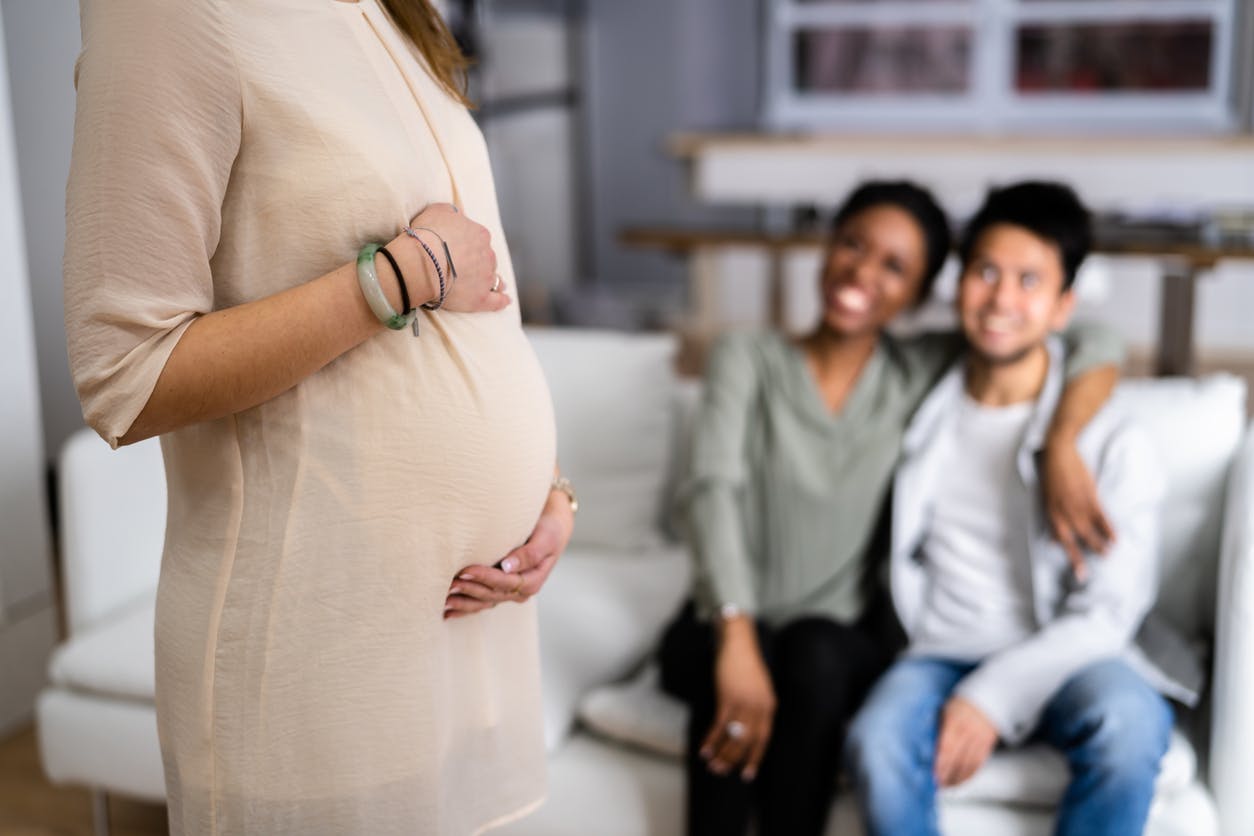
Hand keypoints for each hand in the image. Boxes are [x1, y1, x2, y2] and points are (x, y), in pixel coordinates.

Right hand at [390, 203, 510, 312]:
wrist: (422, 262)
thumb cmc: (427, 236)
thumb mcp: (437, 211)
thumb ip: (451, 212)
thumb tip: (457, 215)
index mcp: (480, 234)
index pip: (479, 238)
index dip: (469, 244)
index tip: (460, 249)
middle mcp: (488, 255)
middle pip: (487, 258)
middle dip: (480, 262)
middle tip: (467, 268)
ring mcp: (486, 278)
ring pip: (494, 278)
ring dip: (493, 280)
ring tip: (493, 285)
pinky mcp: (480, 298)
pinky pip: (497, 301)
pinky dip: (502, 301)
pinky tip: (506, 301)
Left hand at [443, 489, 573, 619]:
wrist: (551, 529)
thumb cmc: (548, 530)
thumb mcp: (545, 539)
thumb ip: (529, 554)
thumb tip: (508, 567)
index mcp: (533, 581)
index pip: (505, 582)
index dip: (485, 578)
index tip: (466, 570)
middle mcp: (521, 591)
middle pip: (492, 594)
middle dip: (470, 590)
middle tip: (449, 583)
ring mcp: (510, 593)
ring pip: (484, 602)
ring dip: (464, 602)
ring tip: (444, 601)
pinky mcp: (500, 590)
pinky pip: (482, 602)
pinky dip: (466, 607)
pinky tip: (448, 613)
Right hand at [701, 619, 775, 781]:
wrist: (738, 642)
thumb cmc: (745, 663)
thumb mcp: (757, 687)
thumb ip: (756, 706)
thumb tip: (744, 727)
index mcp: (769, 705)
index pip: (763, 738)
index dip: (755, 757)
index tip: (747, 773)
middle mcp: (759, 706)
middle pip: (748, 741)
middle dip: (734, 759)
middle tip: (722, 772)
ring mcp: (744, 702)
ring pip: (734, 737)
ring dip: (722, 753)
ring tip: (711, 765)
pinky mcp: (728, 697)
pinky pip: (720, 725)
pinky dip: (711, 740)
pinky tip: (704, 749)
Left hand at [934, 697, 997, 787]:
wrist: (987, 699)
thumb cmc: (959, 705)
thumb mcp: (944, 710)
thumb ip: (935, 726)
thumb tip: (921, 743)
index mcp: (954, 720)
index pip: (946, 746)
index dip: (940, 762)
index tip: (932, 773)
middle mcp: (968, 731)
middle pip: (957, 758)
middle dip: (946, 773)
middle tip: (936, 784)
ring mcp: (979, 739)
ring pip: (968, 764)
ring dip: (956, 777)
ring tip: (945, 786)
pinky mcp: (987, 745)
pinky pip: (978, 764)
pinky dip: (968, 775)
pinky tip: (959, 780)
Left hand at [1042, 437, 1114, 581]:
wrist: (1058, 451)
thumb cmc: (1051, 476)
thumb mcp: (1046, 499)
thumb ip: (1052, 521)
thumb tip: (1051, 543)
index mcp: (1051, 512)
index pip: (1061, 540)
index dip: (1070, 557)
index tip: (1079, 573)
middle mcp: (1063, 511)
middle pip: (1075, 539)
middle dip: (1082, 556)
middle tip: (1088, 574)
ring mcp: (1077, 503)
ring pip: (1089, 529)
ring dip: (1099, 544)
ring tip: (1107, 555)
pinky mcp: (1089, 495)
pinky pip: (1101, 516)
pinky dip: (1108, 528)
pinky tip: (1116, 538)